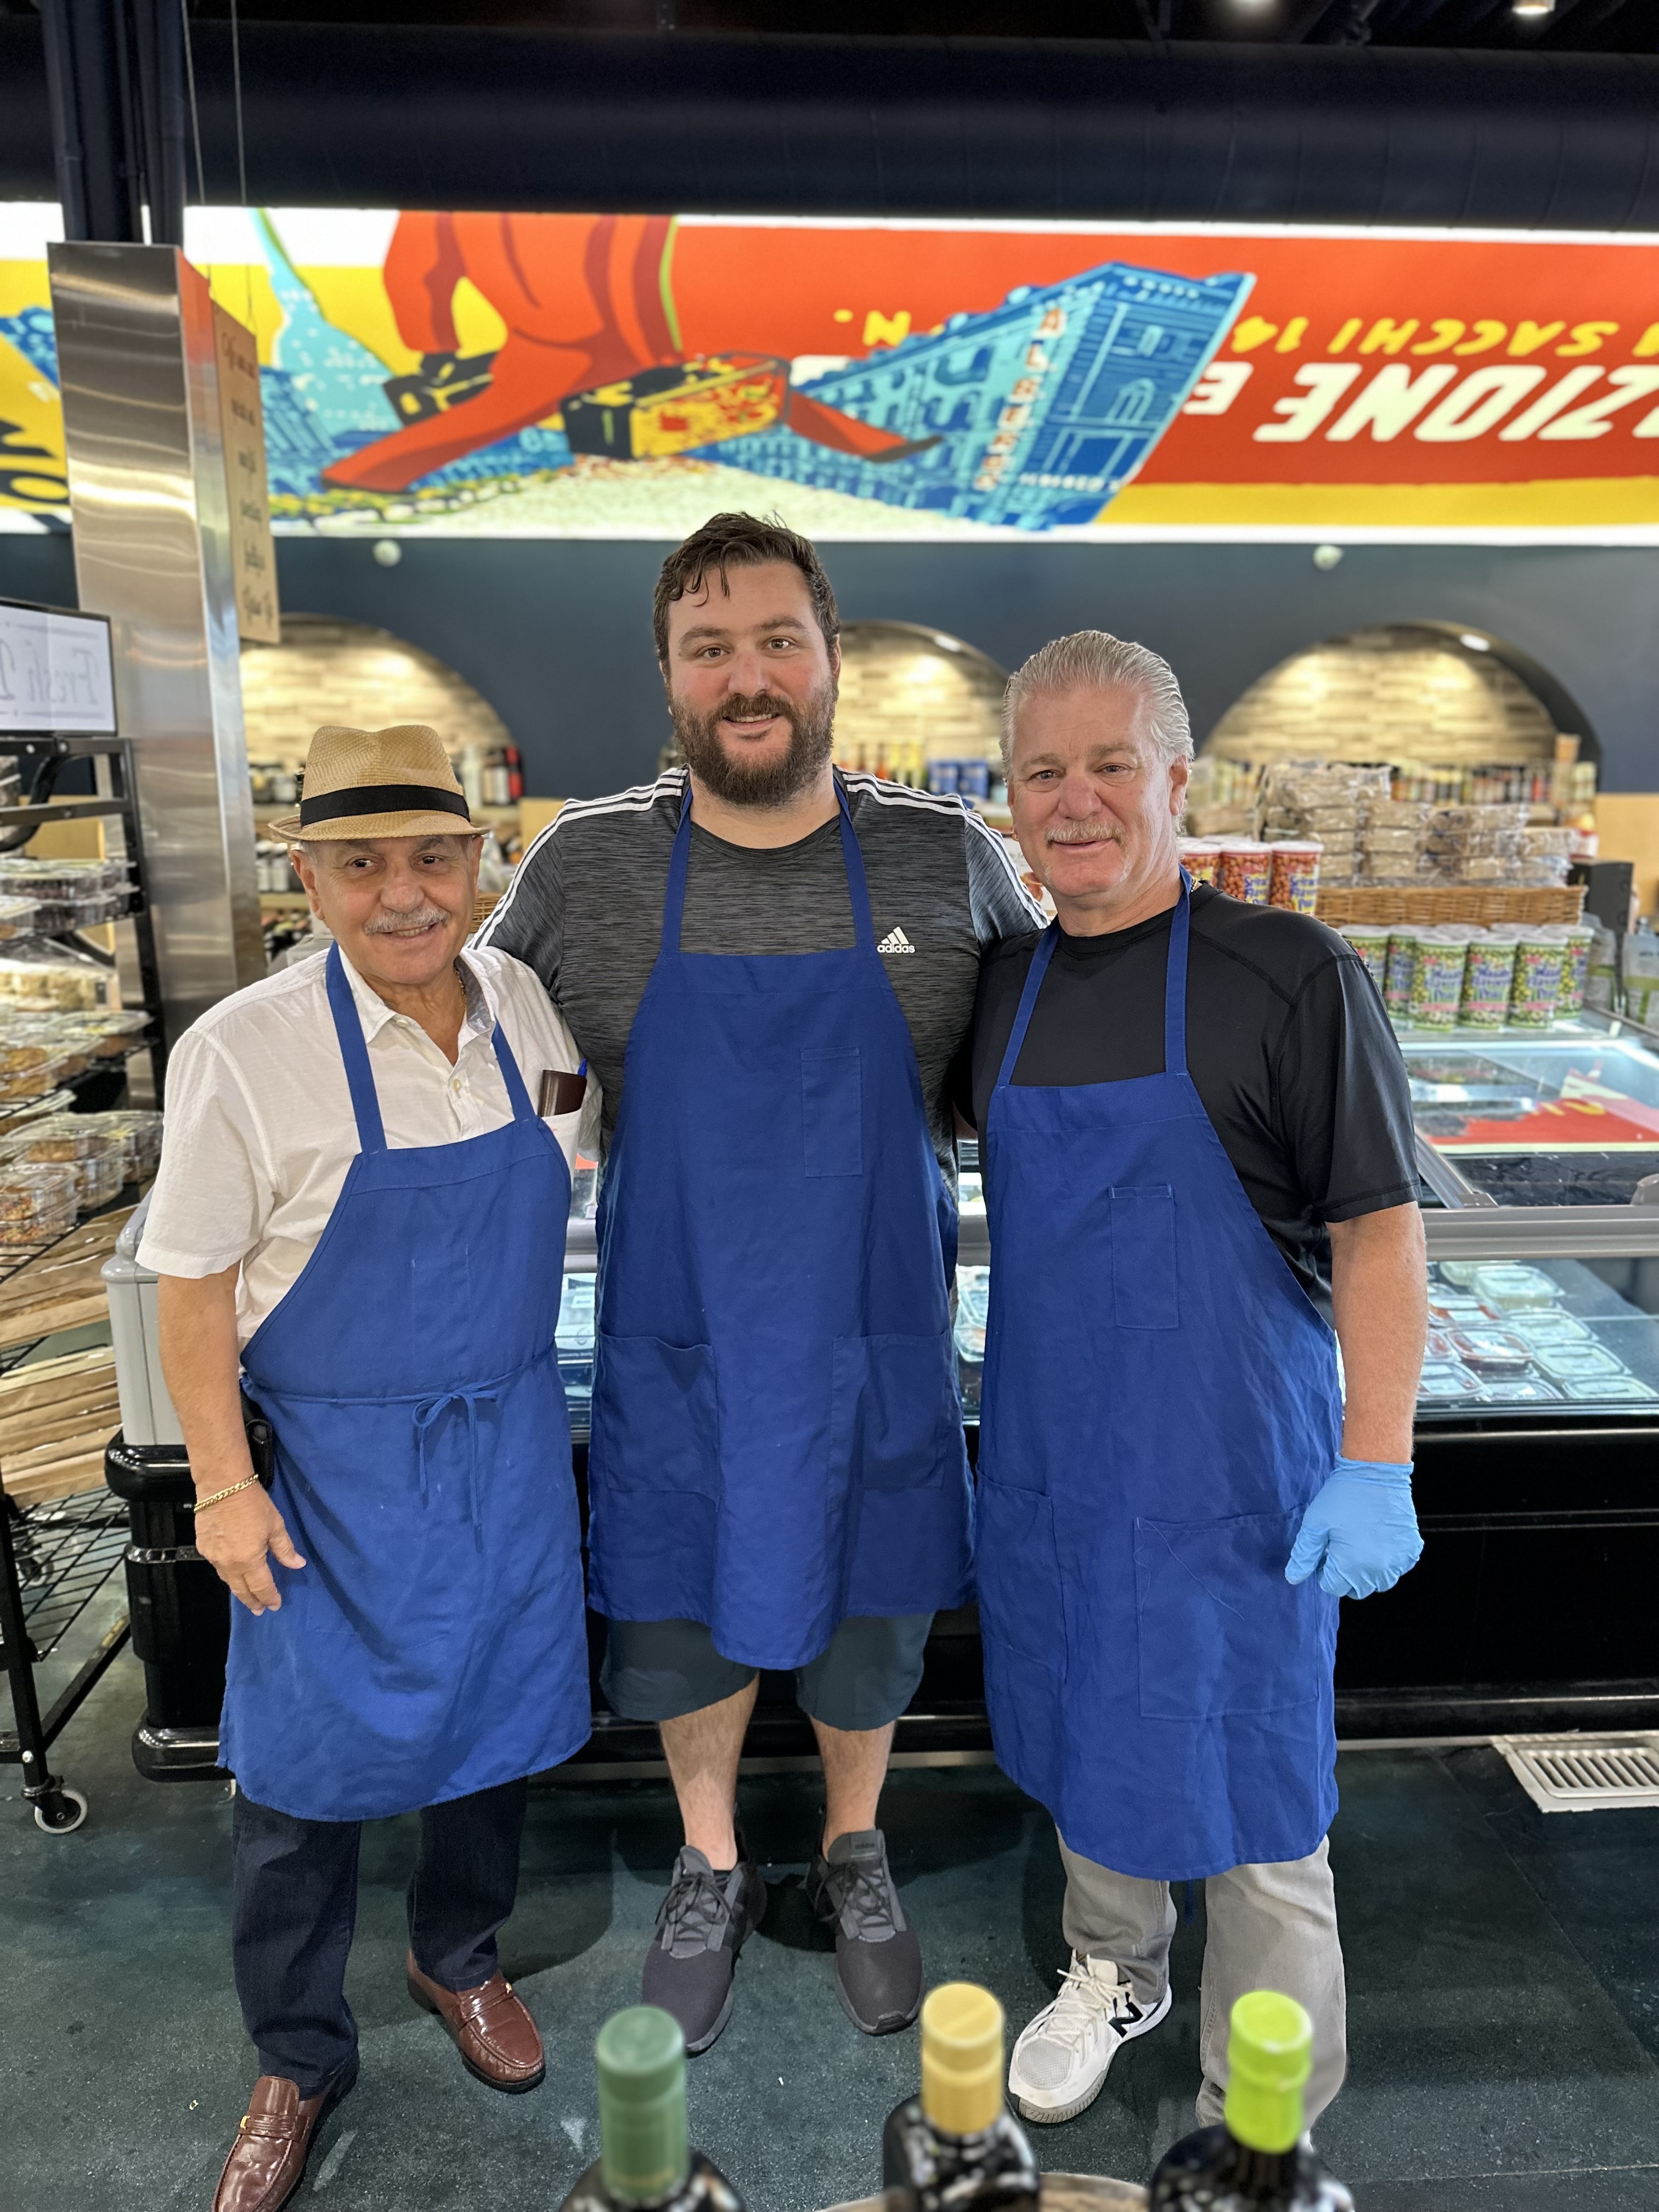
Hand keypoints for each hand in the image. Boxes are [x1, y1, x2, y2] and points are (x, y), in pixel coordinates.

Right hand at [194, 1484, 305, 1614]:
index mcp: (249, 1560)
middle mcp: (229, 1564)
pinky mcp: (203, 1547)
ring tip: (246, 1595)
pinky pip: (217, 1566)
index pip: (261, 1587)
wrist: (222, 1486)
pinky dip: (227, 1572)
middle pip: (241, 1590)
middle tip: (258, 1610)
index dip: (269, 1598)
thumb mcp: (275, 1526)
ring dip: (238, 1589)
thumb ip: (285, 1549)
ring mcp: (213, 1556)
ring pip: (227, 1579)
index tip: (275, 1606)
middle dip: (252, 1601)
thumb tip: (298, 1565)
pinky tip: (232, 1571)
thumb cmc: (253, 1504)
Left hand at [1285, 1458, 1422, 1599]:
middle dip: (1345, 1574)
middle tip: (1341, 1546)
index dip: (1324, 1570)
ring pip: (1379, 1582)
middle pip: (1357, 1589)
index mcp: (1353, 1565)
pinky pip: (1397, 1568)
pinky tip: (1378, 1540)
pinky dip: (1387, 1560)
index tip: (1325, 1550)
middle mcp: (1379, 1569)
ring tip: (1359, 1544)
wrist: (1377, 1471)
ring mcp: (1398, 1561)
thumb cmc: (1343, 1496)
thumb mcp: (1315, 1524)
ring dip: (1367, 1571)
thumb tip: (1293, 1578)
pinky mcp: (1411, 1550)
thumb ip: (1304, 1554)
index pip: (1333, 1586)